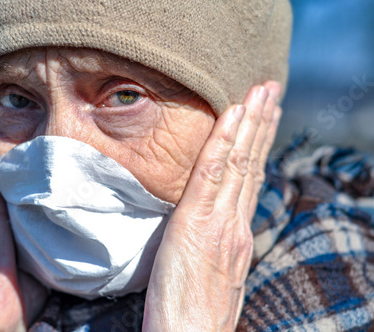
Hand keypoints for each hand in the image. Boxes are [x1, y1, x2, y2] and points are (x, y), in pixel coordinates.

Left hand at [143, 82, 281, 330]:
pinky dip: (223, 141)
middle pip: (251, 163)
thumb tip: (211, 226)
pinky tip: (231, 115)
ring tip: (261, 90)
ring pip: (239, 162)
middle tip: (270, 89)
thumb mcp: (212, 273)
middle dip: (262, 123)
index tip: (263, 117)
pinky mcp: (197, 223)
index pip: (250, 180)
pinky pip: (212, 173)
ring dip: (250, 122)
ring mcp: (220, 222)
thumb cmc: (191, 312)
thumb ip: (215, 243)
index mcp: (236, 233)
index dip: (257, 145)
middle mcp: (234, 223)